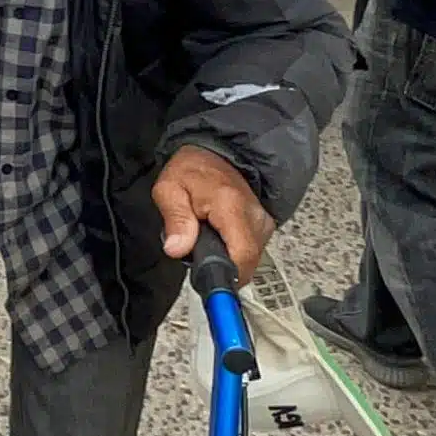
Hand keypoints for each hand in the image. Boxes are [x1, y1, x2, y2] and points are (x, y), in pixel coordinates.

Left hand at [151, 148, 273, 286]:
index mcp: (231, 206)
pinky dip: (234, 252)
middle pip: (246, 264)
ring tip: (208, 240)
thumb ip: (175, 220)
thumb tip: (178, 249)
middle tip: (199, 250)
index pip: (242, 256)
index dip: (225, 277)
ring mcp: (264, 222)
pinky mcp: (265, 227)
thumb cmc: (193, 170)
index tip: (207, 283)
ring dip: (227, 260)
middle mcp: (255, 215)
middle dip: (220, 268)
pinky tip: (221, 240)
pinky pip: (252, 253)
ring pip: (249, 262)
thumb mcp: (170, 189)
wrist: (218, 153)